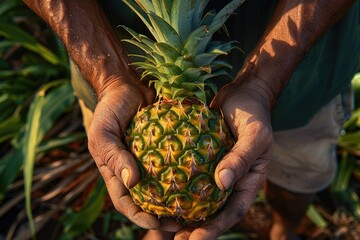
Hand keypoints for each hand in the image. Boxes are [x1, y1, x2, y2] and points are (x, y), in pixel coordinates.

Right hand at [87, 75, 182, 231]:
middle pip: (148, 200)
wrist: (127, 83)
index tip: (155, 223)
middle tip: (180, 223)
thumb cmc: (110, 108)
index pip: (126, 202)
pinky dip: (186, 174)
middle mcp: (134, 169)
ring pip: (165, 186)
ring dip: (177, 200)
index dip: (138, 216)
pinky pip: (177, 163)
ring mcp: (151, 159)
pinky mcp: (167, 146)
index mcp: (116, 172)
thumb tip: (132, 182)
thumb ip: (113, 156)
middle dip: (162, 215)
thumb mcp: (103, 132)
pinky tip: (201, 180)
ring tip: (195, 210)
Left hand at [175, 77, 273, 239]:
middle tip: (177, 239)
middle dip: (197, 227)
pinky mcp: (204, 157)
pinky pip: (191, 174)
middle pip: (215, 210)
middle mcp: (232, 180)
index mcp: (248, 181)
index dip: (216, 228)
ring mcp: (217, 169)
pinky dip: (179, 184)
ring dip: (185, 211)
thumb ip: (241, 159)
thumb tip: (222, 184)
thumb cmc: (254, 113)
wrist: (244, 93)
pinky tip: (161, 190)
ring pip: (201, 196)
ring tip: (164, 222)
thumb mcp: (254, 135)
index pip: (233, 211)